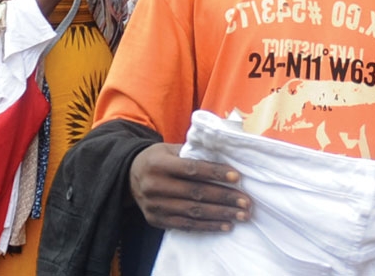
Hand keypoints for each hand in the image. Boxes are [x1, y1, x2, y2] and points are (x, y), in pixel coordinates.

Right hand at [129, 143, 251, 231]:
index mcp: (158, 163)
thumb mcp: (168, 149)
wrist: (128, 176)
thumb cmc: (157, 159)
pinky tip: (225, 225)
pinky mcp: (155, 220)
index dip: (215, 173)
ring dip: (220, 214)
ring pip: (193, 212)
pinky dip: (207, 226)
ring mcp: (154, 205)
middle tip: (246, 201)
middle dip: (224, 197)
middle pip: (195, 193)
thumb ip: (192, 153)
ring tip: (241, 215)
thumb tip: (224, 155)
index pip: (191, 169)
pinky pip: (185, 225)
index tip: (237, 177)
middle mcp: (154, 185)